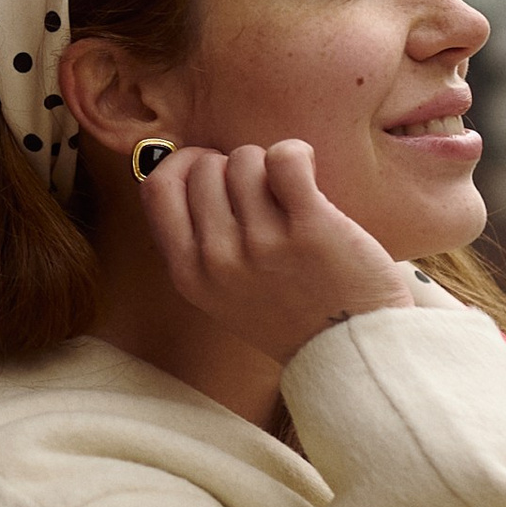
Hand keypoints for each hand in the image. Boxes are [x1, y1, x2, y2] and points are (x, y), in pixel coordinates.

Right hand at [134, 138, 412, 366]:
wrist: (348, 352)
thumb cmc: (288, 313)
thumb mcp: (219, 293)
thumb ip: (197, 242)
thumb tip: (189, 169)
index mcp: (189, 274)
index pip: (157, 188)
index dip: (183, 164)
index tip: (209, 168)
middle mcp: (219, 260)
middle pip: (205, 168)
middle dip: (232, 166)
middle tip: (261, 189)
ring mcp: (264, 245)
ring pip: (245, 159)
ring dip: (268, 164)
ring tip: (289, 190)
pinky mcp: (310, 229)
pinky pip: (285, 158)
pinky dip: (295, 154)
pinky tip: (307, 171)